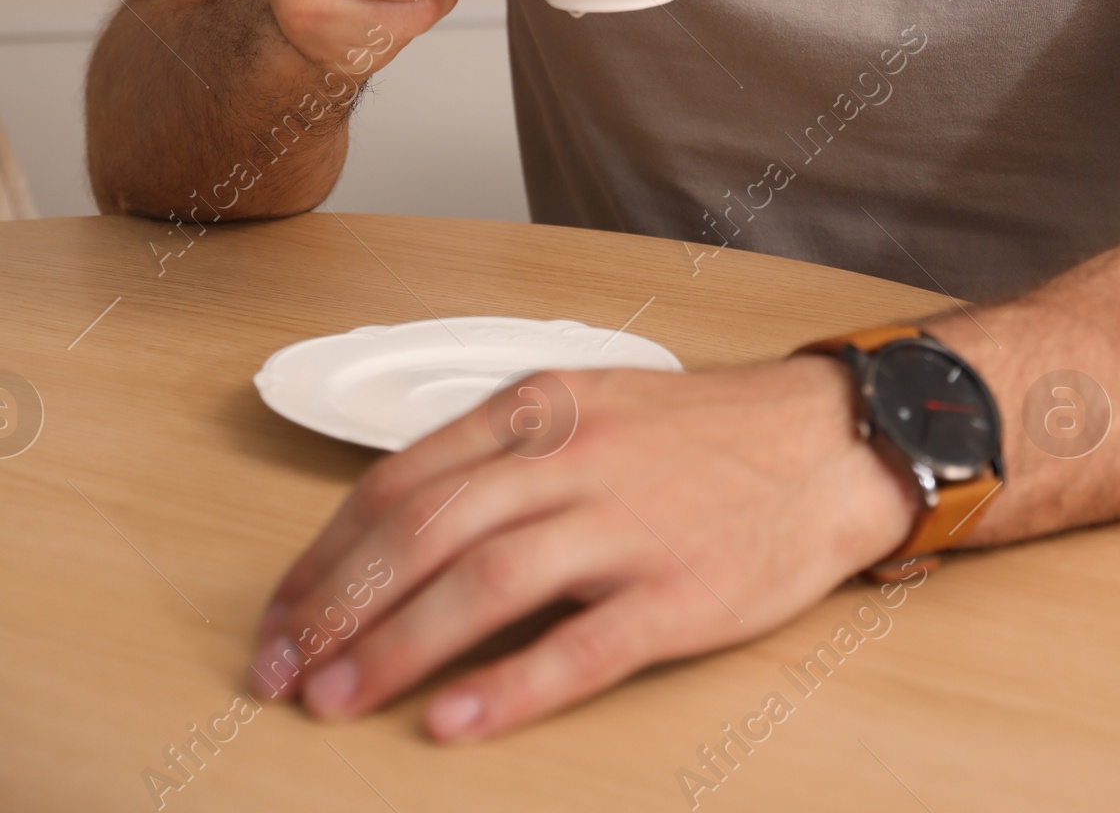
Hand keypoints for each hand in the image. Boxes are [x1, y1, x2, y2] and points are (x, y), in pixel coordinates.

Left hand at [251, 356, 919, 740]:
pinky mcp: (678, 593)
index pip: (401, 480)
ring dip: (397, 646)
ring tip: (337, 699)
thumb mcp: (591, 408)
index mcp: (542, 407)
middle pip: (425, 529)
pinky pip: (579, 646)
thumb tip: (395, 525)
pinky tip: (454, 722)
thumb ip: (501, 454)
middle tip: (283, 670)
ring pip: (484, 581)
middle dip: (337, 606)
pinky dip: (509, 686)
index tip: (280, 614)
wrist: (829, 444)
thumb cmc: (701, 436)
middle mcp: (573, 458)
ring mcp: (626, 525)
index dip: (326, 553)